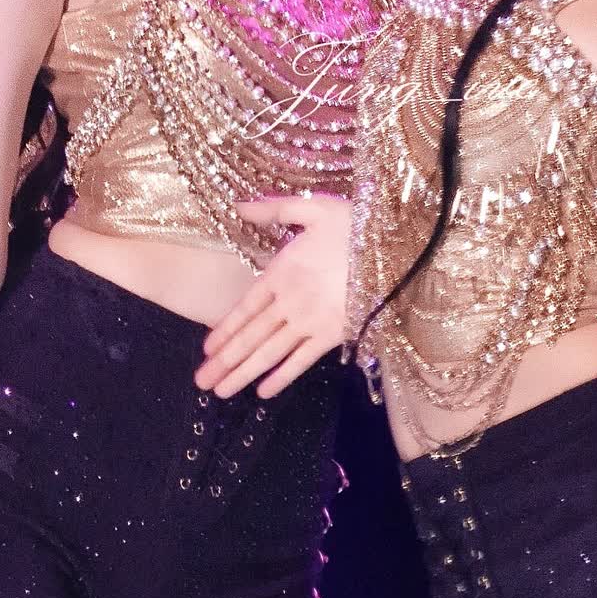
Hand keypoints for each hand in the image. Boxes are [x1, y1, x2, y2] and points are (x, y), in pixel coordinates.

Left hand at [195, 195, 350, 399]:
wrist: (395, 249)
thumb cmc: (355, 226)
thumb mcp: (313, 208)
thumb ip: (274, 209)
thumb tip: (238, 205)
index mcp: (282, 272)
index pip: (245, 307)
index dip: (224, 330)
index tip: (206, 349)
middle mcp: (290, 302)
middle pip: (251, 336)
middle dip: (225, 361)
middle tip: (201, 382)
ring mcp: (310, 322)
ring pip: (269, 353)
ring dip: (243, 373)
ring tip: (221, 391)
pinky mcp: (332, 336)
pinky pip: (302, 361)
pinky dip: (282, 377)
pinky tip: (263, 392)